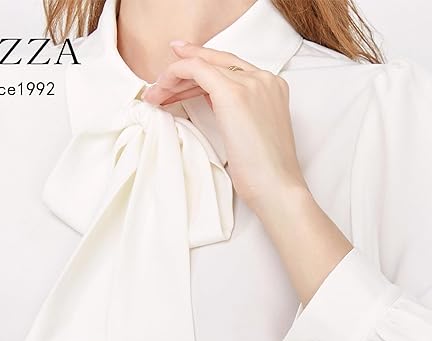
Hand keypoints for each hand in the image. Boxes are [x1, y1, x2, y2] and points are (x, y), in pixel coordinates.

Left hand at [142, 41, 309, 217]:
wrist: (277, 188)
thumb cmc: (266, 173)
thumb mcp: (252, 133)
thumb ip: (238, 113)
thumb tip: (211, 104)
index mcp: (272, 88)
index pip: (231, 68)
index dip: (202, 66)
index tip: (179, 70)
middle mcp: (264, 79)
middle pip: (216, 62)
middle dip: (183, 71)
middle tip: (159, 84)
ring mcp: (250, 83)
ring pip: (203, 65)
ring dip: (174, 78)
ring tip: (155, 95)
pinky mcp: (233, 93)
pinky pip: (196, 70)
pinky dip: (175, 75)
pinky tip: (161, 89)